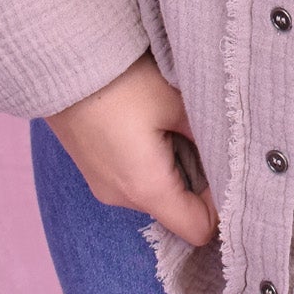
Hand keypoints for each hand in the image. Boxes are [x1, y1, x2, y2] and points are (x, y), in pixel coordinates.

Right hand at [44, 49, 218, 246]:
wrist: (60, 64)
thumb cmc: (121, 82)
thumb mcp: (175, 102)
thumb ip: (207, 132)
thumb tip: (232, 151)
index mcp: (147, 188)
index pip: (198, 229)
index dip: (222, 205)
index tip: (230, 168)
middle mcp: (122, 199)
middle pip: (177, 209)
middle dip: (199, 179)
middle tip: (207, 136)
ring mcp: (104, 185)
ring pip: (157, 191)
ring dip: (174, 165)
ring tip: (175, 122)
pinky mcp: (95, 169)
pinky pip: (135, 177)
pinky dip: (152, 159)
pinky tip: (151, 122)